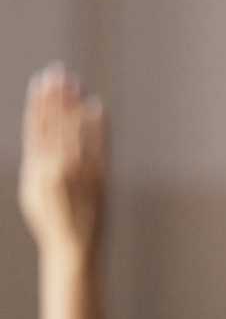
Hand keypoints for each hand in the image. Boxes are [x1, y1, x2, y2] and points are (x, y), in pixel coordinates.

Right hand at [20, 64, 107, 264]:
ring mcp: (80, 171)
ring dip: (74, 103)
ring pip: (75, 129)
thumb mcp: (33, 191)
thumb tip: (41, 137)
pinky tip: (96, 106)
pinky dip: (97, 124)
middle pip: (56, 123)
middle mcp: (57, 167)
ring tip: (74, 83)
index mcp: (36, 169)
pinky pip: (98, 144)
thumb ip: (36, 163)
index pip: (36, 127)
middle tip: (58, 72)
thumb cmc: (51, 220)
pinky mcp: (100, 176)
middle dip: (57, 96)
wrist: (74, 246)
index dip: (38, 104)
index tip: (40, 84)